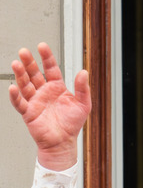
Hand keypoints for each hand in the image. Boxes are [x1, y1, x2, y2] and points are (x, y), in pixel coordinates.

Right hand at [8, 42, 90, 169]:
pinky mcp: (28, 112)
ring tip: (16, 63)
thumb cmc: (72, 124)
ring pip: (25, 84)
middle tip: (24, 51)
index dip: (47, 57)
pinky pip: (20, 103)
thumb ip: (83, 88)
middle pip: (34, 74)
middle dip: (29, 63)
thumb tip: (84, 72)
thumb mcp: (83, 104)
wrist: (63, 142)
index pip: (51, 69)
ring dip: (20, 74)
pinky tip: (13, 87)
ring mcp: (35, 101)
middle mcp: (44, 92)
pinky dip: (15, 96)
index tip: (42, 46)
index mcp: (57, 88)